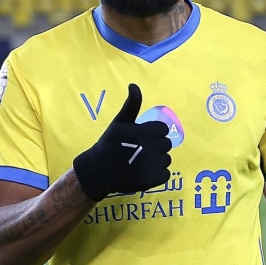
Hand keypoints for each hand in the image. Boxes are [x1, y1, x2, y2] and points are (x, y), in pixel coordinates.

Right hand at [72, 84, 170, 201]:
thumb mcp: (119, 122)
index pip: (163, 129)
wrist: (98, 171)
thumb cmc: (109, 144)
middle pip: (166, 144)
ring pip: (167, 159)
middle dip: (155, 147)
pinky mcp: (154, 179)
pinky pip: (165, 174)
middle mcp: (150, 147)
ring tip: (139, 163)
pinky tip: (144, 173)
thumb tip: (134, 85)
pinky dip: (157, 175)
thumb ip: (131, 105)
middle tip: (139, 152)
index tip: (141, 139)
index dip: (153, 134)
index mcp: (144, 131)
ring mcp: (153, 164)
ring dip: (157, 161)